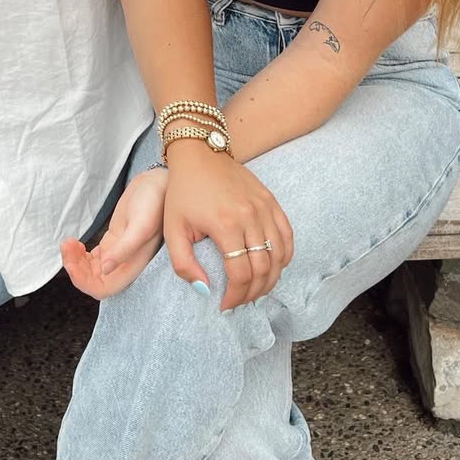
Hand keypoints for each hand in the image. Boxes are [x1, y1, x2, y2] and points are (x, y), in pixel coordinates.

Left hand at [62, 167, 168, 299]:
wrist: (157, 183)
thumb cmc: (154, 202)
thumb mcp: (141, 224)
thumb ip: (125, 248)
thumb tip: (105, 269)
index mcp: (133, 265)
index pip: (105, 288)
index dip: (85, 282)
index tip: (71, 264)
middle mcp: (124, 263)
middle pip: (94, 280)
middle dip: (76, 269)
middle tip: (67, 247)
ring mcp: (117, 253)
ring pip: (90, 269)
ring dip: (75, 260)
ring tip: (69, 242)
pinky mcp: (112, 242)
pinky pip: (92, 258)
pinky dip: (79, 253)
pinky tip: (75, 242)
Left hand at [163, 142, 293, 310]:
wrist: (199, 153)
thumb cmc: (183, 191)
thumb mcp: (173, 229)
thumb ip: (183, 264)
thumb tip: (205, 290)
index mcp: (225, 224)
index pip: (241, 273)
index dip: (236, 296)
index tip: (225, 305)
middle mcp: (250, 216)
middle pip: (263, 268)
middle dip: (253, 292)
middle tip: (240, 302)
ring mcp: (264, 207)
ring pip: (279, 255)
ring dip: (271, 279)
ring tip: (255, 290)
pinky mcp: (271, 200)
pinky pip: (287, 235)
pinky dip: (284, 256)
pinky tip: (273, 267)